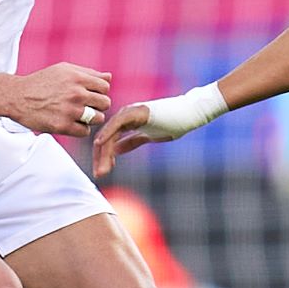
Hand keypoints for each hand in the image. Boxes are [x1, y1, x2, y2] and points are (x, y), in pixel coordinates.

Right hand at [9, 63, 111, 136]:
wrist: (17, 97)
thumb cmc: (42, 82)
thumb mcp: (63, 70)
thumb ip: (88, 73)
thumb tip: (109, 77)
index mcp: (77, 77)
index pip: (105, 87)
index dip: (99, 92)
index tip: (90, 95)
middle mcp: (75, 93)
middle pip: (105, 103)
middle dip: (98, 106)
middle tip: (86, 106)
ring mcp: (69, 110)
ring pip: (98, 119)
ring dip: (91, 118)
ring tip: (79, 115)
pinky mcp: (62, 126)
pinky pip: (85, 131)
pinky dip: (80, 129)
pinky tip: (71, 123)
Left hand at [92, 84, 227, 176]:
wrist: (190, 113)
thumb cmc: (173, 122)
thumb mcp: (149, 136)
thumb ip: (132, 141)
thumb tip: (116, 150)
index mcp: (127, 122)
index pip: (108, 140)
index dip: (103, 157)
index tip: (102, 172)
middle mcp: (124, 116)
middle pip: (105, 138)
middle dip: (100, 158)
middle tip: (99, 175)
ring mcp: (129, 112)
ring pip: (109, 133)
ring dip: (103, 153)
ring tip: (103, 170)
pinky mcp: (136, 111)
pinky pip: (117, 123)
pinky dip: (108, 134)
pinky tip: (100, 144)